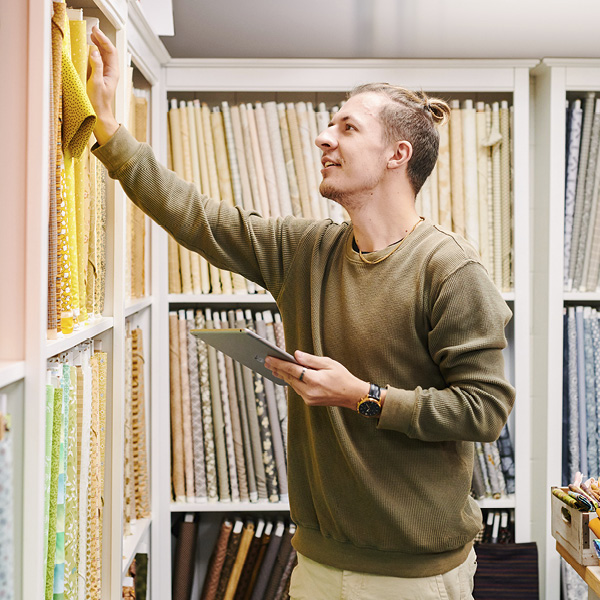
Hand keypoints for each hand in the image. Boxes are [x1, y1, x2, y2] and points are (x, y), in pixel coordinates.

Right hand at [88, 26, 119, 144]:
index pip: (111, 51)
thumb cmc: (98, 102)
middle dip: (101, 39)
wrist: (99, 115)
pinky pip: (98, 61)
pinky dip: (94, 53)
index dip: (104, 39)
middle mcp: (111, 72)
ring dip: (98, 45)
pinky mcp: (99, 77)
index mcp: (113, 73)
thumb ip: (96, 66)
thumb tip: (94, 51)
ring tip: (92, 36)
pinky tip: (89, 49)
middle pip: (108, 51)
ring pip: (104, 55)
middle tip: (93, 30)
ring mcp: (106, 74)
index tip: (96, 31)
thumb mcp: (96, 83)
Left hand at [265, 351, 369, 410]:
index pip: (292, 370)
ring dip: (283, 375)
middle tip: (267, 360)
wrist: (352, 395)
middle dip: (277, 368)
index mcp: (314, 380)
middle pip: (289, 378)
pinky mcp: (309, 401)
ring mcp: (309, 398)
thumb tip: (295, 355)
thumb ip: (310, 360)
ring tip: (274, 366)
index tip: (269, 358)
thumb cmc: (343, 377)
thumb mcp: (329, 363)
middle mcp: (309, 391)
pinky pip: (297, 389)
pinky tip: (287, 375)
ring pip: (291, 384)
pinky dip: (291, 381)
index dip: (279, 363)